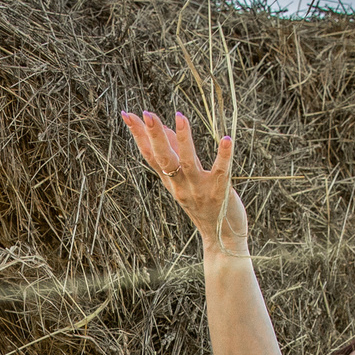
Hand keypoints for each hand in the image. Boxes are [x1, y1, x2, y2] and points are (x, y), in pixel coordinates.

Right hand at [120, 109, 249, 253]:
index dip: (138, 135)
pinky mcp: (219, 192)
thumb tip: (167, 128)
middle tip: (146, 114)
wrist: (222, 240)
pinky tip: (227, 139)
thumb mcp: (185, 181)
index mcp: (170, 181)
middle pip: (163, 159)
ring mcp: (198, 189)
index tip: (127, 115)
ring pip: (186, 162)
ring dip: (183, 139)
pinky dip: (223, 155)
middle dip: (155, 136)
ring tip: (179, 116)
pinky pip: (220, 171)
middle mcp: (180, 185)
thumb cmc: (205, 206)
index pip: (150, 155)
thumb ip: (176, 156)